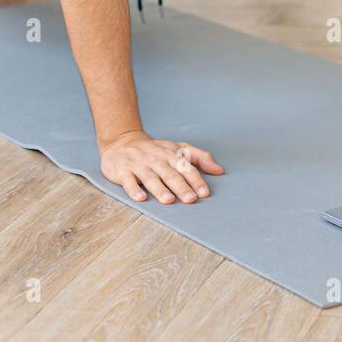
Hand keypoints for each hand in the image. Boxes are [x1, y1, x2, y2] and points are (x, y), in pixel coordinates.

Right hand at [100, 131, 224, 203]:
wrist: (122, 141)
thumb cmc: (155, 150)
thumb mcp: (178, 148)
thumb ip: (199, 157)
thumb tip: (220, 170)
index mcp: (170, 154)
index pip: (185, 167)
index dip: (195, 180)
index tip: (204, 193)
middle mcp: (156, 159)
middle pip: (170, 174)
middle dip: (181, 187)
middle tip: (190, 199)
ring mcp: (139, 165)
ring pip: (150, 178)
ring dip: (160, 189)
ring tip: (169, 200)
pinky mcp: (122, 171)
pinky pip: (128, 181)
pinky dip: (133, 190)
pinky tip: (140, 198)